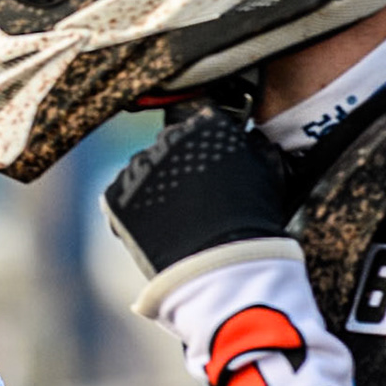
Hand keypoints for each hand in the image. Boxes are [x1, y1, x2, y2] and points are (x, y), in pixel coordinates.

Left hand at [102, 99, 285, 278]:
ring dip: (155, 186)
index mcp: (205, 126)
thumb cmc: (252, 219)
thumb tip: (251, 142)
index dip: (206, 147)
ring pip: (145, 171)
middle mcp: (167, 138)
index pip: (202, 125)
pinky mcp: (117, 194)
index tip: (209, 165)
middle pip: (170, 145)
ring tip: (176, 216)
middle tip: (194, 195)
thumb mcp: (267, 171)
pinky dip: (135, 210)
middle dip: (179, 164)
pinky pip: (123, 197)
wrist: (221, 260)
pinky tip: (157, 227)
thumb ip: (255, 148)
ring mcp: (139, 167)